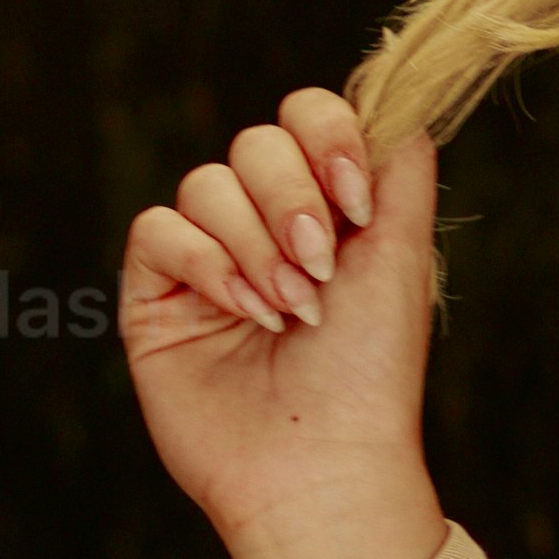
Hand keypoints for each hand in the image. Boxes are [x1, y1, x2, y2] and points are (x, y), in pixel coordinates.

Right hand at [116, 82, 449, 558]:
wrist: (323, 462)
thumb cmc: (370, 370)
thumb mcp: (402, 256)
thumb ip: (400, 167)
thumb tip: (397, 96)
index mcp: (328, 211)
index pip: (308, 118)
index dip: (327, 138)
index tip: (357, 201)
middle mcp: (266, 227)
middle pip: (255, 142)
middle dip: (293, 200)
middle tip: (321, 269)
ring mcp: (207, 260)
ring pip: (205, 183)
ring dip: (256, 243)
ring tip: (291, 308)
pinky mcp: (156, 296)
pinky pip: (157, 230)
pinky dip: (206, 262)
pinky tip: (243, 312)